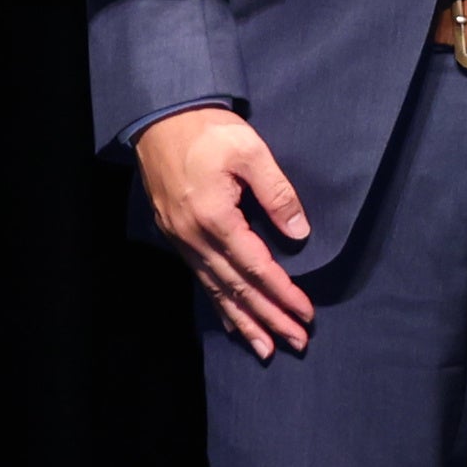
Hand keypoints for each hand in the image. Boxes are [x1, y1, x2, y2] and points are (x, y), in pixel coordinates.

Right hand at [132, 106, 314, 357]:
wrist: (160, 118)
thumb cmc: (208, 130)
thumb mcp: (250, 150)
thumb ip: (277, 193)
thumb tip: (299, 233)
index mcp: (215, 218)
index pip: (256, 267)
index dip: (283, 293)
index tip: (306, 313)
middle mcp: (194, 237)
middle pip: (237, 288)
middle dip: (269, 318)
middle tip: (297, 342)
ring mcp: (181, 239)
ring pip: (216, 290)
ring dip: (243, 321)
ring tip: (266, 348)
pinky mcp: (175, 235)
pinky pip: (201, 278)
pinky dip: (219, 303)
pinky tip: (232, 321)